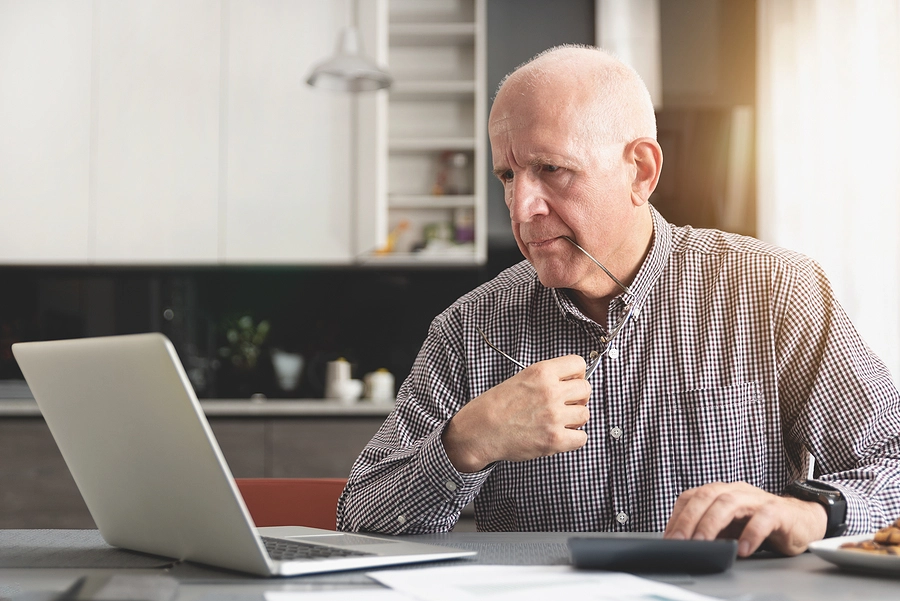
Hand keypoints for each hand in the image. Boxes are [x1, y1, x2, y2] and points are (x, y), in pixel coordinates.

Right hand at [442, 355, 590, 471]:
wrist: (480, 431)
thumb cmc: (495, 406)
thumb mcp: (520, 379)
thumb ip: (546, 378)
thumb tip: (568, 383)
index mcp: (541, 372)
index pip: (578, 364)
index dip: (577, 374)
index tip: (571, 382)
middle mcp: (550, 392)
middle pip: (585, 389)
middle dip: (578, 397)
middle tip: (566, 404)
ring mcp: (554, 416)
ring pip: (585, 414)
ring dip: (575, 419)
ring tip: (559, 421)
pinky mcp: (554, 439)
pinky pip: (581, 438)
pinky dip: (574, 438)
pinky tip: (561, 435)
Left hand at [663, 482, 827, 556]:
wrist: (801, 520)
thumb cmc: (759, 522)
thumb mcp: (729, 526)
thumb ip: (709, 530)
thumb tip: (682, 545)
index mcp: (719, 492)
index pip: (691, 497)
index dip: (677, 516)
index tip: (668, 538)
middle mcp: (735, 491)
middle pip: (706, 497)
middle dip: (689, 520)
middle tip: (680, 542)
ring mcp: (756, 499)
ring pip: (729, 504)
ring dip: (712, 524)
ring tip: (703, 544)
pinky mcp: (778, 512)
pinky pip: (763, 519)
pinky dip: (751, 533)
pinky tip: (743, 549)